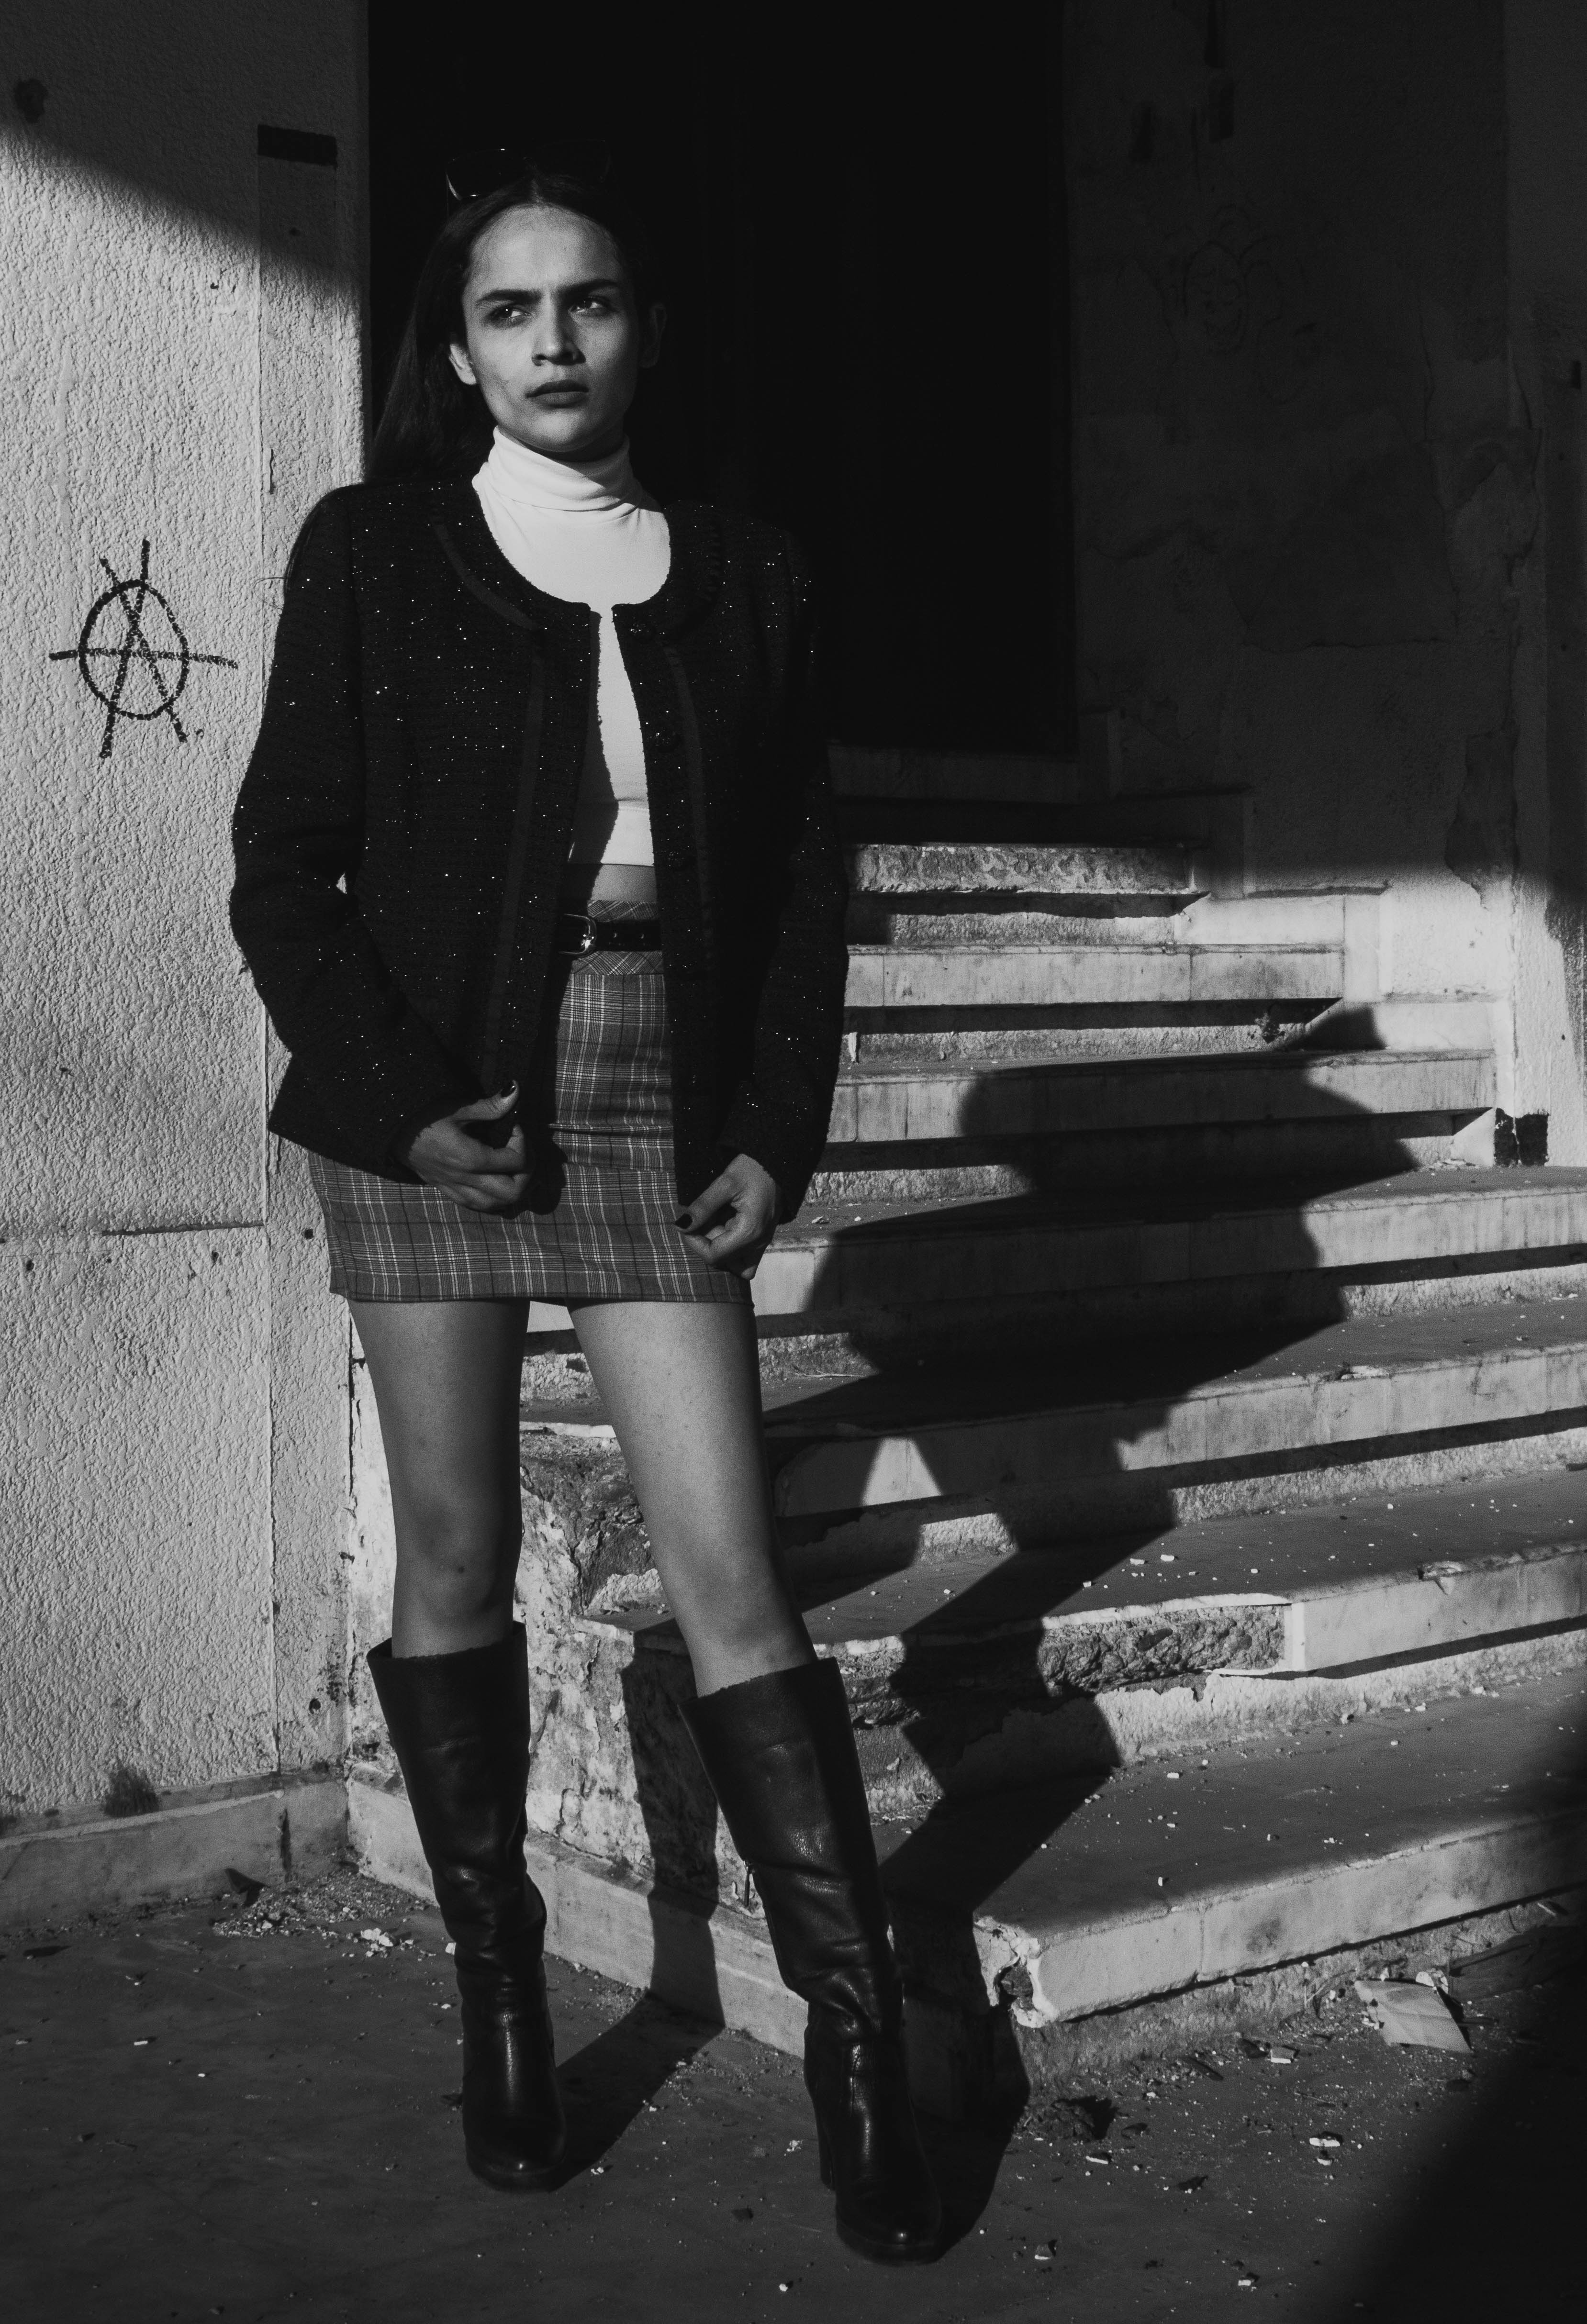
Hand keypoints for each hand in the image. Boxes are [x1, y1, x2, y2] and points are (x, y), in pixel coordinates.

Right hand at [400, 1086, 529, 1211]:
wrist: (391, 1131)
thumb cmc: (424, 1116)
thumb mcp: (458, 1108)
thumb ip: (489, 1106)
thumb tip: (515, 1090)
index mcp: (470, 1158)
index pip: (516, 1162)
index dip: (524, 1143)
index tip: (514, 1126)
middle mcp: (465, 1179)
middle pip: (514, 1192)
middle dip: (527, 1173)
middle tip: (521, 1152)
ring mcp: (455, 1189)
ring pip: (498, 1205)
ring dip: (513, 1189)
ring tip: (512, 1169)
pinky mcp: (447, 1191)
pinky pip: (478, 1205)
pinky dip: (494, 1198)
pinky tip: (494, 1180)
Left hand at [677, 1152, 781, 1275]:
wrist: (779, 1160)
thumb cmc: (753, 1168)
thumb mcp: (725, 1183)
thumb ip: (703, 1207)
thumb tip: (681, 1226)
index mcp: (750, 1231)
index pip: (713, 1256)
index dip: (694, 1242)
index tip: (688, 1222)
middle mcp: (759, 1242)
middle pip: (722, 1260)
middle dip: (707, 1241)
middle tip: (706, 1215)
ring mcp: (762, 1242)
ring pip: (734, 1264)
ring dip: (719, 1247)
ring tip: (717, 1220)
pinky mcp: (762, 1237)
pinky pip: (745, 1257)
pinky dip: (731, 1247)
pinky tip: (726, 1224)